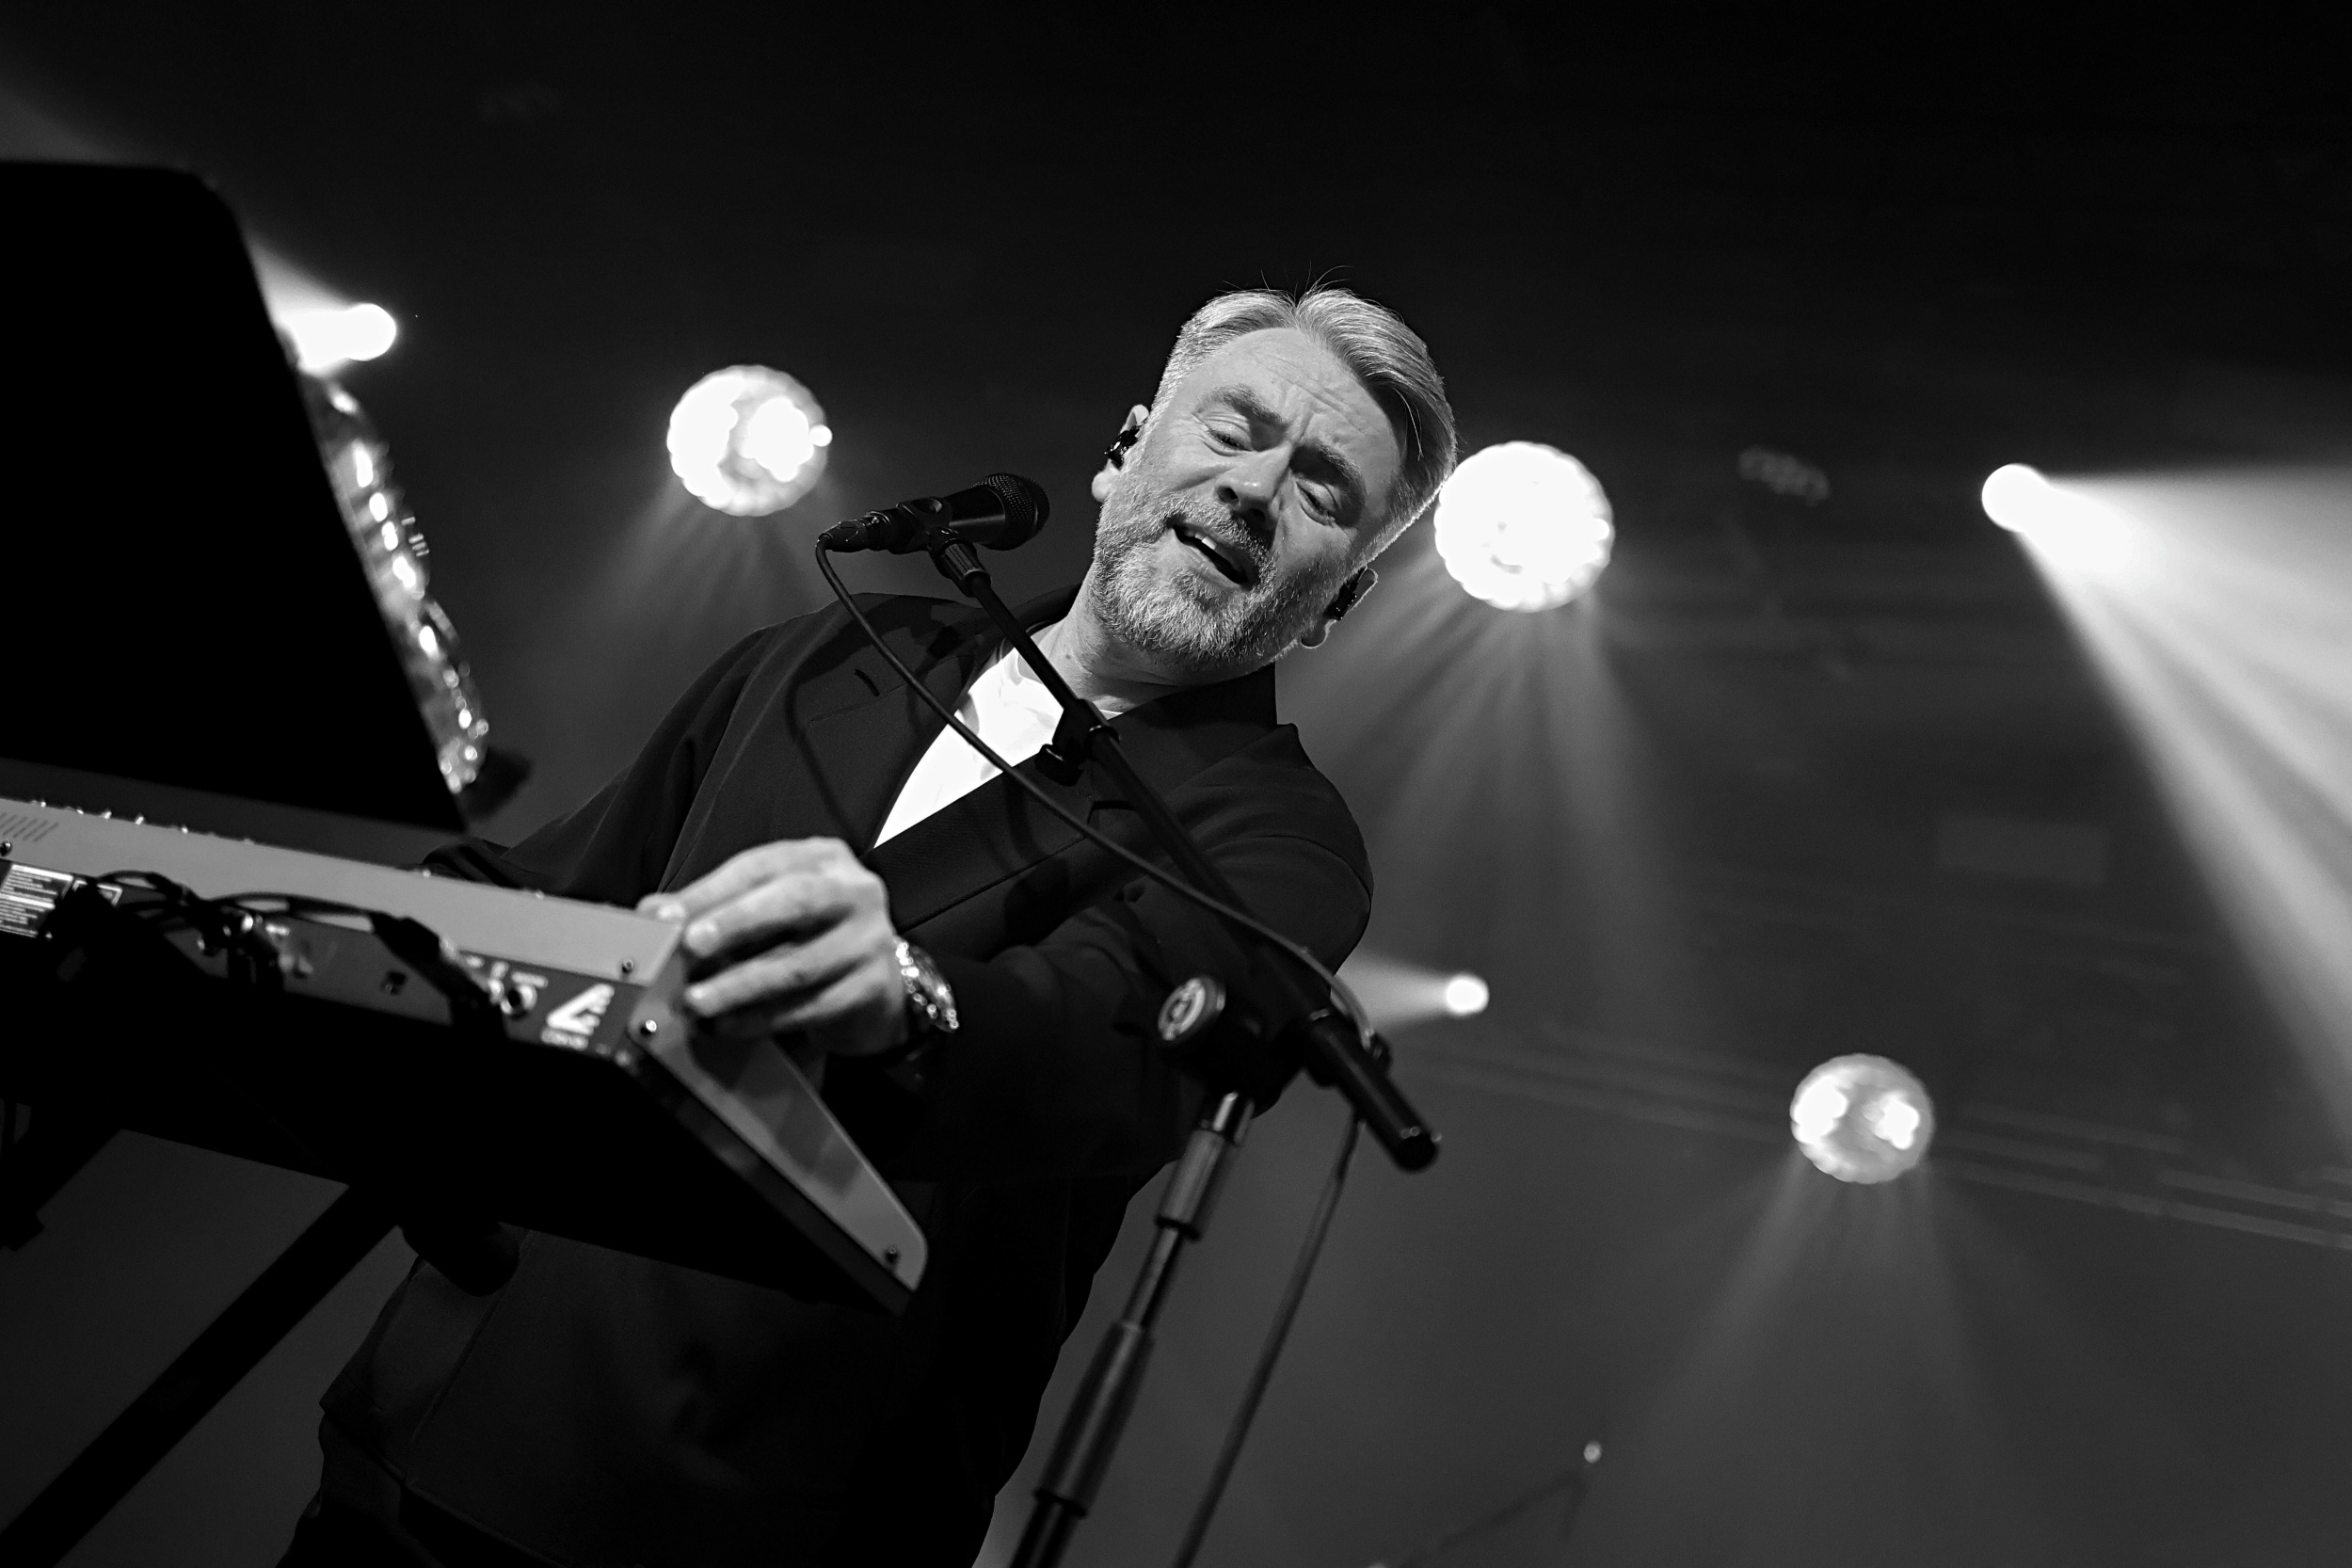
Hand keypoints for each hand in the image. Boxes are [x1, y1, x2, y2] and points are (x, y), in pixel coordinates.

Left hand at [637, 838, 907, 1057]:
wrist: (875, 987)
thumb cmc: (808, 938)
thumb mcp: (765, 910)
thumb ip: (714, 908)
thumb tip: (654, 914)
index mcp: (822, 859)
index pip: (760, 866)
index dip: (709, 891)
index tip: (664, 916)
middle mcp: (854, 892)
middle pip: (794, 901)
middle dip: (734, 925)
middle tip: (690, 948)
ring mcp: (869, 940)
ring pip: (799, 964)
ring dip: (740, 985)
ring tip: (698, 1002)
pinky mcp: (873, 987)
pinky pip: (811, 1007)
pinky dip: (763, 1019)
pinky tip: (729, 1025)